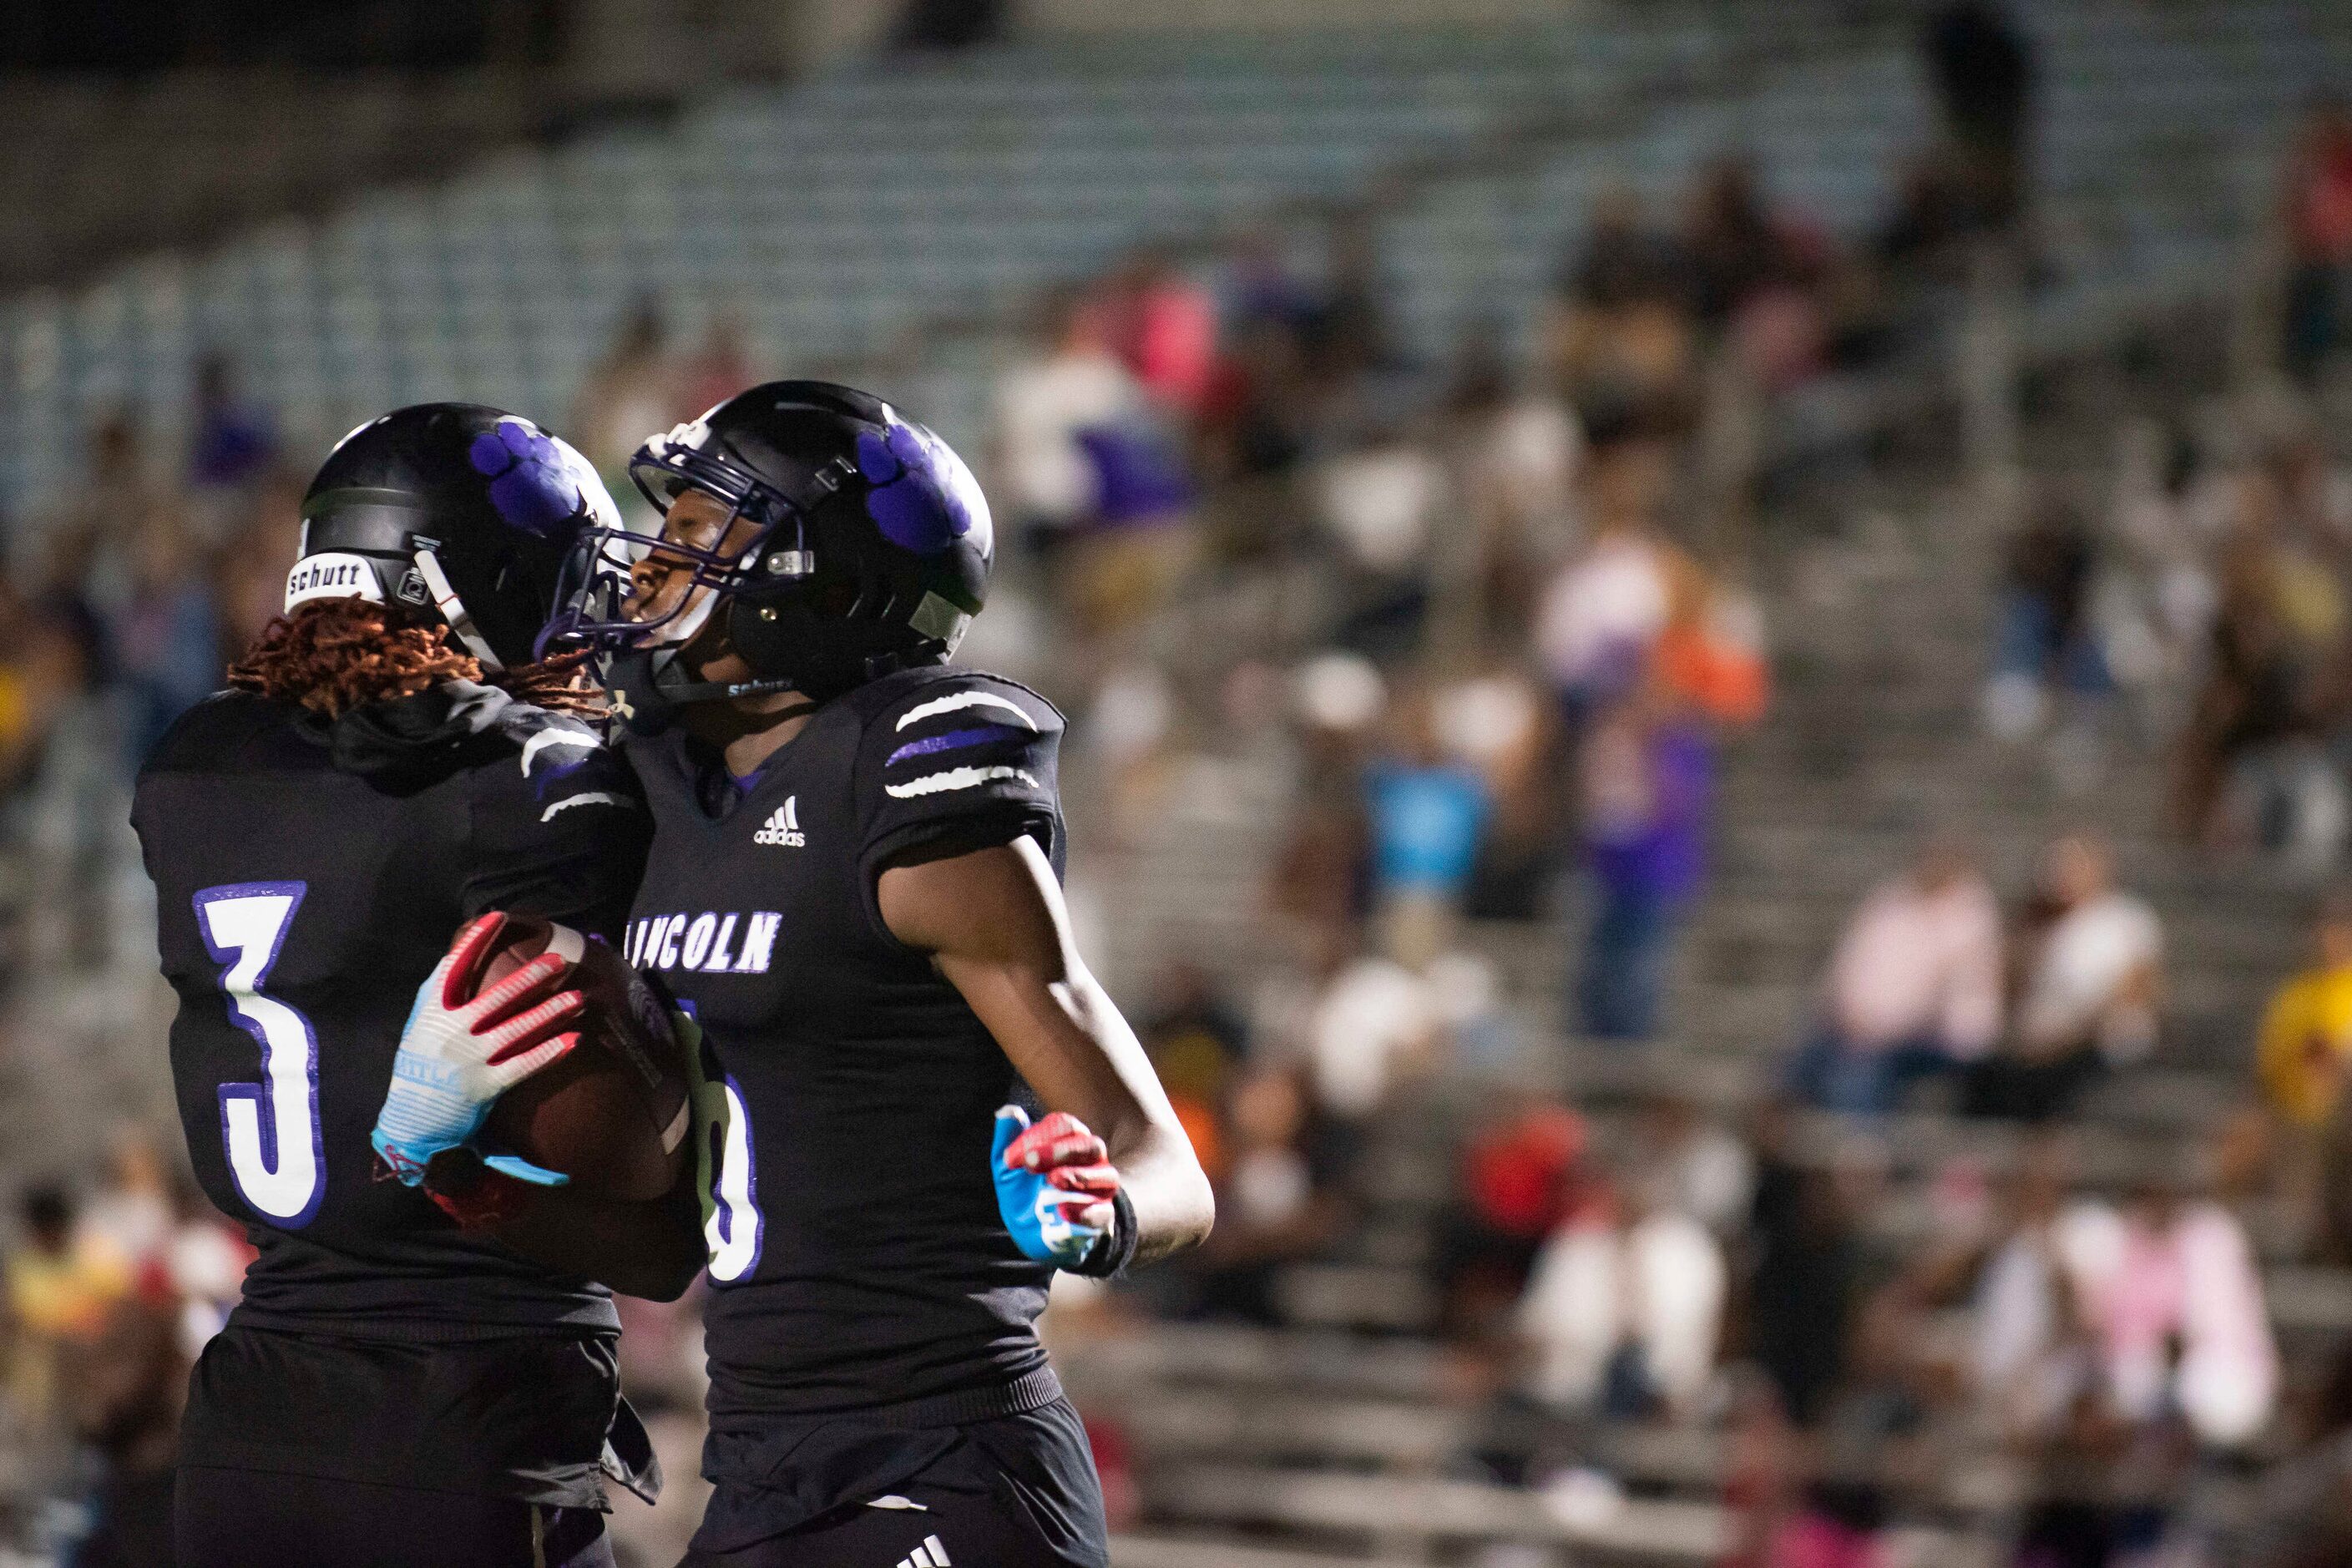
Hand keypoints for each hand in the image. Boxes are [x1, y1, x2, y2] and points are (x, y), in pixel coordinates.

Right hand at [371, 913, 583, 1186]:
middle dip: (531, 977)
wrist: (409, 1123)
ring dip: (551, 1011)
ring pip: (518, 1028)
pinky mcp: (486, 1086)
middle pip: (497, 997)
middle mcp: (452, 1033)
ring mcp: (470, 1060)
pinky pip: (524, 1065)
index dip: (475, 941)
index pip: (454, 968)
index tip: (497, 916)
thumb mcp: (417, 1028)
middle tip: (558, 961)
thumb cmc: (417, 1070)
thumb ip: (437, 997)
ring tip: (579, 998)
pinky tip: (573, 1040)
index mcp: (431, 1014)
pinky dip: (550, 1052)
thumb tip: (458, 957)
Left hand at [991, 1105, 1120, 1267]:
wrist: (1036, 1233)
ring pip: (1107, 1176)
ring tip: (1054, 1180)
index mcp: (1069, 1142)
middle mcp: (1091, 1161)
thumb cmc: (1025, 1192)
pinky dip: (1087, 1212)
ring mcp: (1100, 1190)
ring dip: (1080, 1176)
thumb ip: (1007, 1140)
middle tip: (1030, 1163)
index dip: (1039, 1136)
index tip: (1010, 1159)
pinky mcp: (1102, 1218)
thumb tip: (1007, 1112)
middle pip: (1090, 1145)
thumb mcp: (1008, 1169)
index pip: (1065, 1125)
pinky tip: (1064, 1212)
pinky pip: (1105, 1212)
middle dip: (1060, 1151)